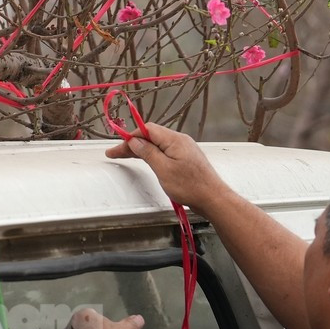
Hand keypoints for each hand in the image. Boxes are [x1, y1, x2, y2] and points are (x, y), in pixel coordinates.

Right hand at [105, 122, 228, 216]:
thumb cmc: (191, 186)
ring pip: (157, 144)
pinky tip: (146, 160)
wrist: (213, 198)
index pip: (147, 130)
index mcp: (174, 140)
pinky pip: (165, 151)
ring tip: (126, 156)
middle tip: (116, 153)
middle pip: (151, 136)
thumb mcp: (163, 169)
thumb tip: (135, 142)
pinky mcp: (186, 158)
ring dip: (141, 149)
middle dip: (132, 144)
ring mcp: (184, 149)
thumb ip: (148, 153)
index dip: (130, 137)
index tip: (118, 147)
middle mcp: (180, 141)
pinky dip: (152, 154)